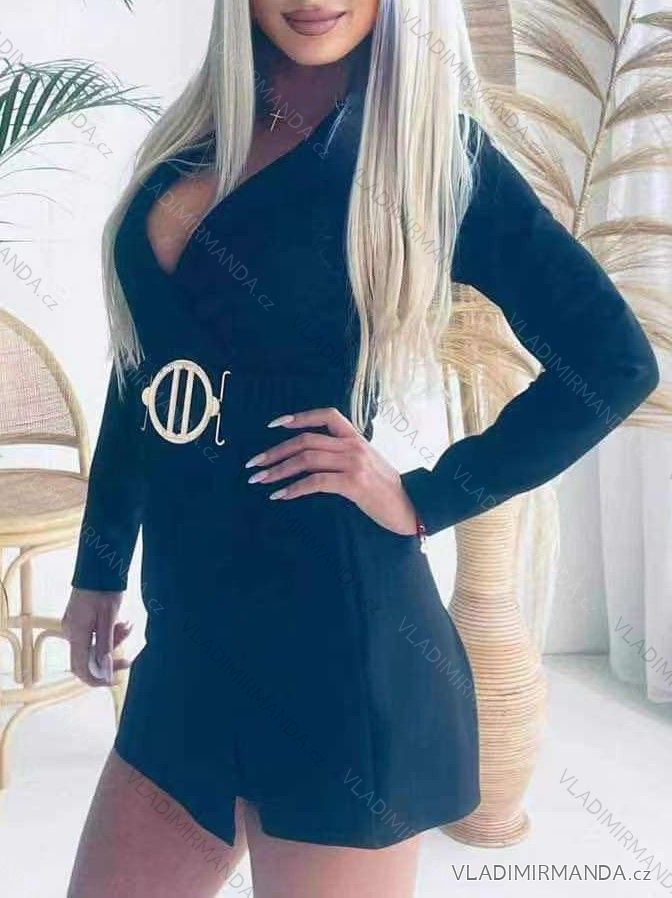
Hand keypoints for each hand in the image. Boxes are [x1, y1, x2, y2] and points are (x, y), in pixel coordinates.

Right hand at [61, 588, 132, 686]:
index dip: (96, 678)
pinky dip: (109, 633)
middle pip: (88, 658)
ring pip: (94, 645)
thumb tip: (104, 667)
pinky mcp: (80, 620)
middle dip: (109, 659)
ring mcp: (75, 625)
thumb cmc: (104, 589)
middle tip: (128, 661)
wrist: (99, 567)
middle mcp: (72, 632)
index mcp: (76, 633)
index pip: (81, 668)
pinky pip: (94, 634)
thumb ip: (106, 644)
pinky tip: (122, 623)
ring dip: (113, 642)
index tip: (113, 681)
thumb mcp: (109, 618)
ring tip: (127, 628)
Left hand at [245, 406, 418, 535]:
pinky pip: (315, 482)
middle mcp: (353, 446)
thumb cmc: (387, 490)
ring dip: (278, 470)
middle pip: (306, 440)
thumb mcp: (368, 463)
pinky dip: (293, 488)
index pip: (326, 415)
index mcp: (356, 438)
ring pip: (306, 459)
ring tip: (260, 480)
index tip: (274, 425)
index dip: (298, 417)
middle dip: (275, 451)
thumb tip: (314, 458)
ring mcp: (354, 464)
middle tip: (255, 463)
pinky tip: (280, 495)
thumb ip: (345, 455)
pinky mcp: (353, 484)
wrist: (411, 508)